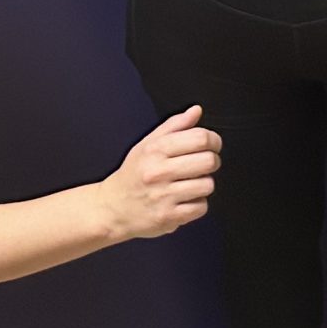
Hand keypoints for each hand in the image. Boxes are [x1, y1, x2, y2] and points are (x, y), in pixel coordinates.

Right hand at [102, 106, 218, 239]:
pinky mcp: (169, 217)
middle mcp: (159, 172)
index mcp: (155, 150)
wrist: (113, 208)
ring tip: (190, 183)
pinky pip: (201, 207)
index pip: (200, 138)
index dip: (213, 140)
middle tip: (202, 165)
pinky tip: (185, 200)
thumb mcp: (147, 144)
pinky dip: (197, 204)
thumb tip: (196, 111)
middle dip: (212, 161)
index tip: (212, 145)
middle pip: (209, 161)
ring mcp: (164, 196)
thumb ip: (174, 126)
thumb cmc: (133, 174)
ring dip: (203, 184)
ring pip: (207, 185)